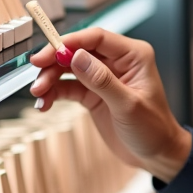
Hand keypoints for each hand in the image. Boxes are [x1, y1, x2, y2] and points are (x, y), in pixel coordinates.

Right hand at [29, 27, 192, 181]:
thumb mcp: (128, 105)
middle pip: (79, 51)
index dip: (70, 42)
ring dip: (50, 79)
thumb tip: (77, 56)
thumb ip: (102, 81)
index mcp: (134, 55)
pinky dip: (53, 93)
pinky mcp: (93, 94)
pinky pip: (68, 87)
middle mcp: (118, 62)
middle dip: (54, 61)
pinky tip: (43, 104)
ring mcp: (103, 77)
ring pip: (69, 68)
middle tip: (36, 73)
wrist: (156, 154)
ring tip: (38, 94)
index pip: (97, 38)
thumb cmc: (153, 129)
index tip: (48, 53)